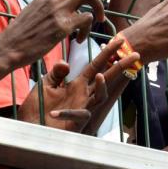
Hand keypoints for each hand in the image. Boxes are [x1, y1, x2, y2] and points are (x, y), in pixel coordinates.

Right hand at [0, 0, 123, 66]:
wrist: (10, 46)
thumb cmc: (24, 29)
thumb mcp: (37, 7)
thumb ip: (53, 0)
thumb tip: (66, 1)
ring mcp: (61, 9)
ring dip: (100, 8)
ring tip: (99, 19)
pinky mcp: (63, 25)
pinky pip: (87, 20)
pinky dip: (87, 30)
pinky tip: (79, 39)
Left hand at [18, 37, 140, 132]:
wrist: (32, 128)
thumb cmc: (39, 107)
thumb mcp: (45, 85)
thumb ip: (56, 73)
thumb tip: (67, 63)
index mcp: (78, 84)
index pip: (96, 65)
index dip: (107, 53)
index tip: (119, 40)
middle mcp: (84, 95)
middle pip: (106, 77)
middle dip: (120, 66)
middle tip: (135, 54)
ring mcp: (82, 108)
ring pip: (100, 97)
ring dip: (101, 87)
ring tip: (100, 76)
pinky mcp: (76, 123)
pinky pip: (76, 117)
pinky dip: (66, 114)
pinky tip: (54, 113)